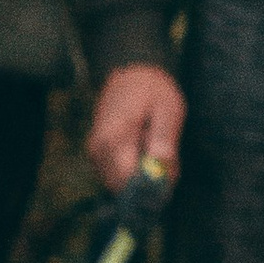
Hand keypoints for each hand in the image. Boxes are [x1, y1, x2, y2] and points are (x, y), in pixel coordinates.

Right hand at [88, 63, 185, 194]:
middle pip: (123, 187)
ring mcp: (94, 154)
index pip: (128, 180)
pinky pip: (117, 176)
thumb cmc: (153, 90)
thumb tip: (161, 167)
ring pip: (120, 184)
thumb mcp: (168, 108)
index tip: (168, 171)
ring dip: (142, 176)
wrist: (130, 75)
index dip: (151, 184)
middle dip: (148, 181)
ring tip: (154, 148)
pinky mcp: (97, 157)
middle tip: (165, 157)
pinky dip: (134, 171)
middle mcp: (98, 150)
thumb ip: (164, 138)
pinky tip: (144, 150)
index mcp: (114, 137)